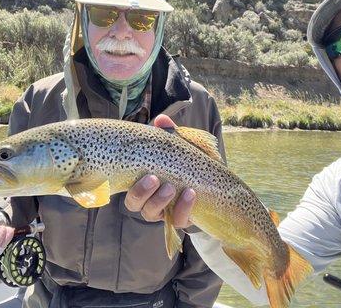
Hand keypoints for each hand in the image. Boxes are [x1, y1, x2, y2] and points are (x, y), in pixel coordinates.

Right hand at [124, 114, 195, 228]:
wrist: (214, 181)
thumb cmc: (189, 161)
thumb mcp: (181, 146)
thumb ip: (170, 134)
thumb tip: (161, 120)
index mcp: (142, 183)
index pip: (126, 187)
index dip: (127, 182)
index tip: (139, 171)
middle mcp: (148, 200)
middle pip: (134, 204)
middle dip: (141, 192)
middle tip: (154, 179)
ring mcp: (164, 212)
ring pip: (151, 213)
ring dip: (159, 201)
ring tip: (171, 187)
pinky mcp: (181, 219)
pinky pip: (178, 220)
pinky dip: (183, 208)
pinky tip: (191, 193)